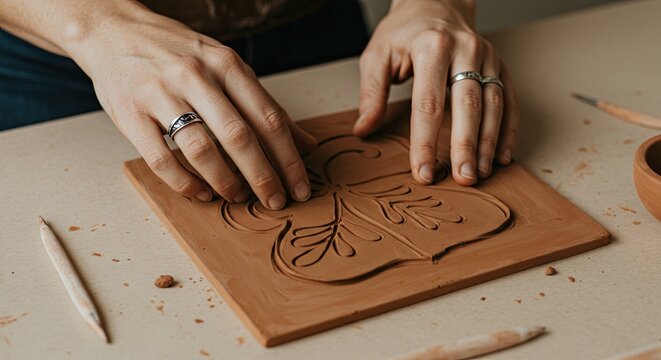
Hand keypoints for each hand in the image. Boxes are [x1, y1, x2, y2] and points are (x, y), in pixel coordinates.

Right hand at [68, 7, 315, 208]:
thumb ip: (265, 105)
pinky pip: (161, 159)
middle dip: (263, 176)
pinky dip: (184, 183)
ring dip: (224, 182)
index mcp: (226, 64)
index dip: (288, 158)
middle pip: (238, 136)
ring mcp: (160, 93)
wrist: (114, 31)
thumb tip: (307, 144)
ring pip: (200, 149)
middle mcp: (195, 76)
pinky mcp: (130, 113)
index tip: (300, 186)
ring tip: (238, 197)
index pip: (268, 117)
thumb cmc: (179, 53)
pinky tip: (201, 193)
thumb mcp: (227, 67)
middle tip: (276, 201)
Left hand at [354, 0, 519, 185]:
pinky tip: (501, 156)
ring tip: (481, 173)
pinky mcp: (500, 65)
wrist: (436, 2)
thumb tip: (363, 129)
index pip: (428, 103)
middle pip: (468, 105)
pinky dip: (507, 130)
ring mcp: (487, 57)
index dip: (426, 141)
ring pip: (493, 105)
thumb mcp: (378, 55)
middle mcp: (465, 50)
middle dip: (465, 146)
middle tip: (463, 179)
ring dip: (488, 143)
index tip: (423, 172)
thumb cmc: (404, 32)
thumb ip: (371, 92)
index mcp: (432, 47)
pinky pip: (508, 100)